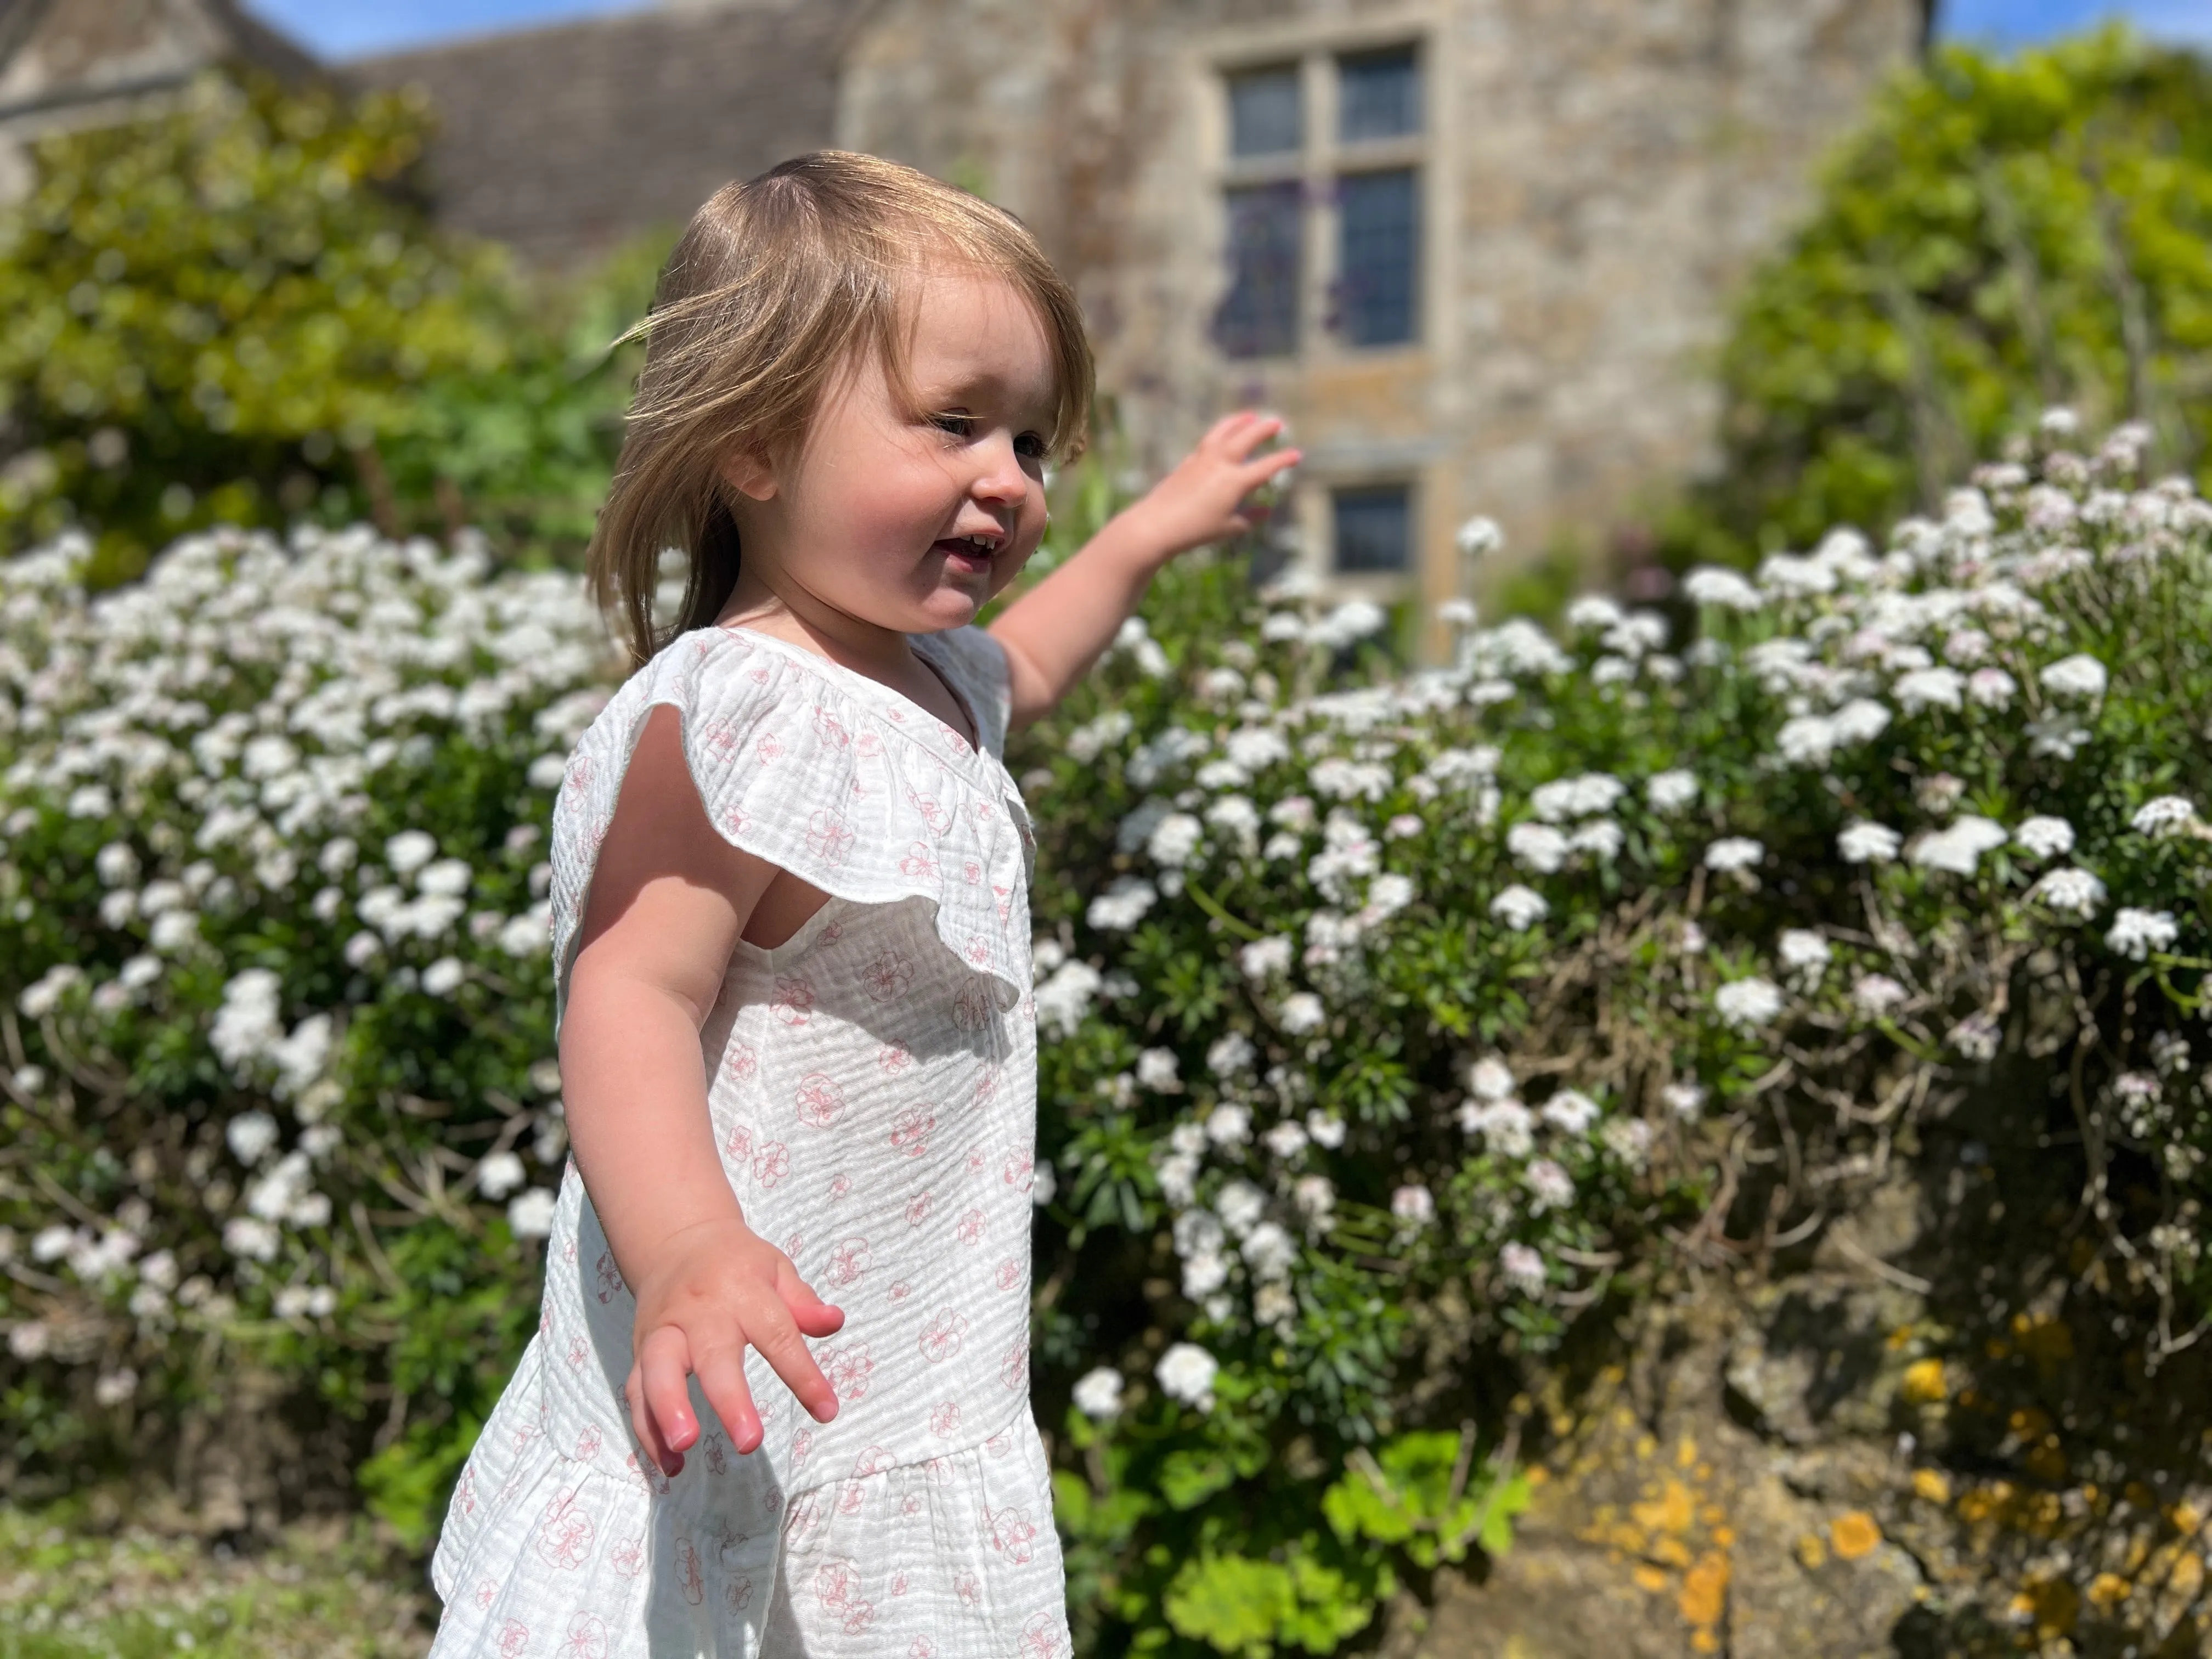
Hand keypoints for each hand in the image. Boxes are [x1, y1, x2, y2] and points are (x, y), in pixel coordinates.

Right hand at [623, 1215, 844, 1474]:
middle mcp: (700, 1314)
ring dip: (667, 1411)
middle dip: (729, 1400)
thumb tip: (834, 1321)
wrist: (676, 1240)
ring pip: (657, 1372)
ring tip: (684, 1448)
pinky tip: (669, 1466)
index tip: (827, 1411)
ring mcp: (664, 1333)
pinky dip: (647, 1431)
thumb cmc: (737, 1263)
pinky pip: (636, 1393)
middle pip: (712, 1357)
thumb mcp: (776, 1269)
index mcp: (743, 1293)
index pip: (778, 1335)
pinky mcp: (639, 1353)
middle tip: (750, 1442)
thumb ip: (803, 1301)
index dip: (803, 1375)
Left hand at [1118, 411, 1300, 563]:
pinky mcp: (1188, 461)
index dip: (1284, 460)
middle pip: (1247, 438)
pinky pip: (1208, 441)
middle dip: (1264, 429)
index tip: (1297, 455)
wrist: (1157, 524)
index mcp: (1235, 482)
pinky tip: (1223, 435)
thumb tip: (1266, 510)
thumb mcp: (1229, 528)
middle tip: (1276, 422)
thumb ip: (1251, 517)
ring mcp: (1203, 459)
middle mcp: (1221, 464)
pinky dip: (1220, 434)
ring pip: (1224, 431)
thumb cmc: (1196, 530)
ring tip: (1249, 416)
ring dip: (1238, 421)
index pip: (1266, 467)